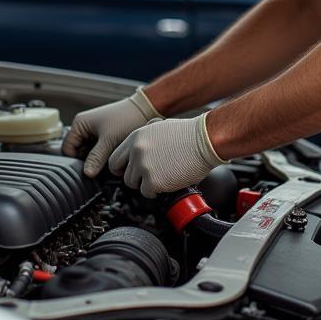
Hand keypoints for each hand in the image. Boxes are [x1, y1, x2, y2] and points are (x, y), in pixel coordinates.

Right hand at [62, 87, 159, 176]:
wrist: (146, 110)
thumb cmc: (126, 118)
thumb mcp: (109, 140)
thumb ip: (96, 158)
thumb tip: (87, 174)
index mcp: (80, 124)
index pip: (67, 149)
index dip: (76, 161)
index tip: (87, 170)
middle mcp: (84, 127)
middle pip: (78, 152)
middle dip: (87, 161)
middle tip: (99, 168)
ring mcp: (94, 131)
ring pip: (89, 152)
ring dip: (97, 159)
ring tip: (107, 162)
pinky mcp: (104, 135)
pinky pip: (98, 150)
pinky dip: (103, 155)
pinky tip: (112, 158)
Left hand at [108, 113, 227, 197]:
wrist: (205, 140)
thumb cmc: (189, 133)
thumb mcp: (160, 126)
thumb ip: (145, 137)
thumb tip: (139, 149)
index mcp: (136, 137)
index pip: (115, 159)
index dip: (123, 168)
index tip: (130, 172)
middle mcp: (137, 151)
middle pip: (124, 175)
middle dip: (135, 178)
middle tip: (148, 177)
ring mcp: (144, 166)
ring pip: (134, 185)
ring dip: (147, 184)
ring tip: (162, 177)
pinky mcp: (154, 181)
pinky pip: (147, 193)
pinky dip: (157, 191)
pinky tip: (167, 182)